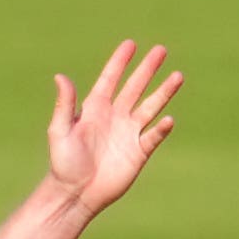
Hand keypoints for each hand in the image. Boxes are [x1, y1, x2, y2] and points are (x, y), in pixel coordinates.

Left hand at [46, 40, 181, 215]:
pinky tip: (168, 119)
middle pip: (135, 87)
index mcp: (95, 109)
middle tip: (161, 50)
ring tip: (178, 76)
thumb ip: (64, 104)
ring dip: (164, 92)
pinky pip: (154, 136)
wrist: (75, 194)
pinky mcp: (139, 152)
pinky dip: (162, 128)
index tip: (130, 44)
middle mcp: (115, 117)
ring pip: (151, 106)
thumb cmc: (63, 164)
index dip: (119, 62)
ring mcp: (129, 133)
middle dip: (147, 69)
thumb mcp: (60, 131)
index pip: (110, 79)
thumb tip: (60, 77)